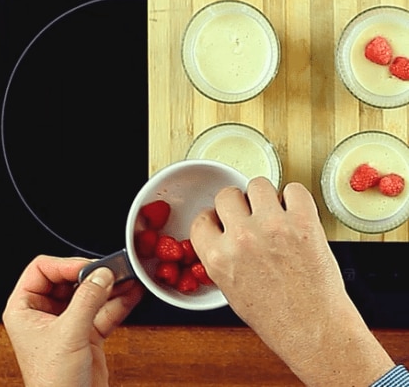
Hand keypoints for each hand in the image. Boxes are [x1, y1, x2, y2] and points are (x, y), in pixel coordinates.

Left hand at [3, 255, 143, 386]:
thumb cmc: (53, 385)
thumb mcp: (69, 335)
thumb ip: (87, 300)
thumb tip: (102, 274)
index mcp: (25, 308)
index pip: (42, 269)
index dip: (66, 264)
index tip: (88, 267)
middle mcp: (45, 312)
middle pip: (69, 278)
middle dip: (92, 274)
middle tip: (112, 270)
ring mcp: (67, 321)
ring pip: (89, 292)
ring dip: (110, 286)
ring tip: (127, 277)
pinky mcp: (87, 331)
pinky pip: (103, 309)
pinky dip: (118, 301)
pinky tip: (132, 292)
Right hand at [190, 177, 394, 386]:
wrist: (314, 330)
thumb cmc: (276, 318)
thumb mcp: (230, 290)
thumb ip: (221, 256)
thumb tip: (224, 231)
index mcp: (217, 258)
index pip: (202, 218)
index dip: (214, 218)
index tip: (224, 219)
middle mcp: (241, 238)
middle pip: (227, 195)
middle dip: (237, 204)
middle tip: (250, 216)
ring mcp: (272, 227)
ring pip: (257, 184)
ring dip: (264, 196)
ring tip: (274, 213)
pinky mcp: (302, 222)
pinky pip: (293, 189)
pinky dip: (295, 198)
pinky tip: (295, 213)